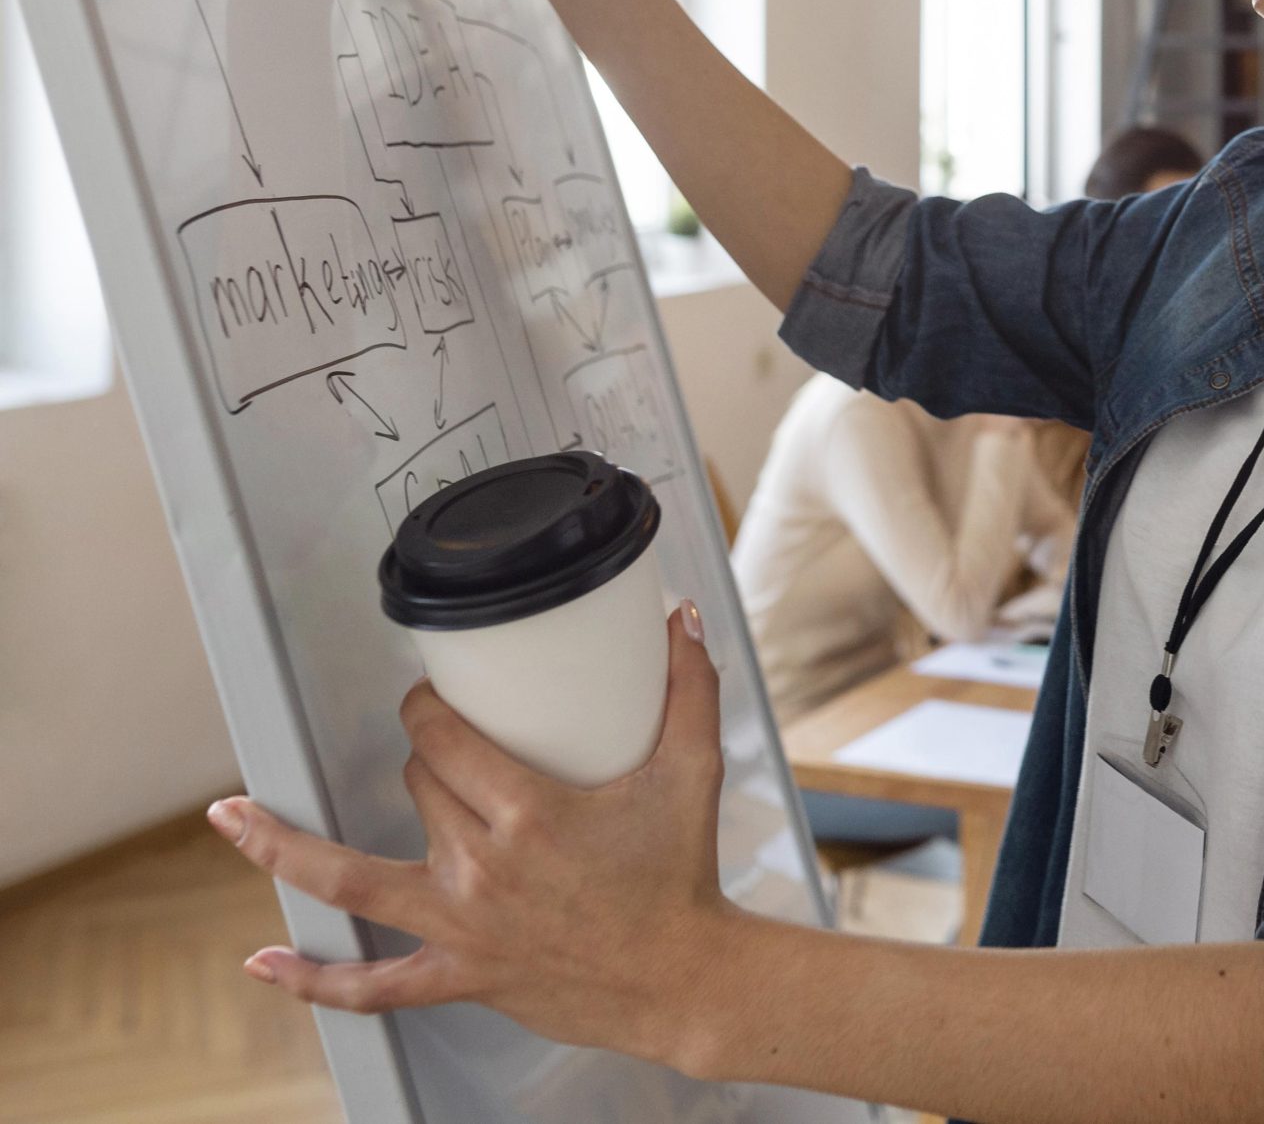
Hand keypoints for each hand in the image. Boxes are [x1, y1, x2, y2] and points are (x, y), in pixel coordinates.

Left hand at [209, 603, 737, 1066]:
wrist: (682, 980)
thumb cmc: (683, 879)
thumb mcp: (693, 771)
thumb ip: (689, 688)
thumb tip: (681, 617)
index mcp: (528, 815)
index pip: (445, 742)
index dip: (427, 710)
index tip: (431, 700)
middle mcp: (481, 868)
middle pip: (418, 787)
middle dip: (426, 759)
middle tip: (452, 751)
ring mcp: (461, 926)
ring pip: (351, 879)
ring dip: (284, 847)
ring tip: (230, 819)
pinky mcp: (460, 975)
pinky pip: (372, 986)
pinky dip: (312, 979)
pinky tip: (264, 962)